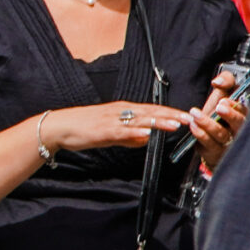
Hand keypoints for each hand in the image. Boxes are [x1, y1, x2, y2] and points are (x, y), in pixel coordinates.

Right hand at [41, 101, 187, 152]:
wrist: (59, 127)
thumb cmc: (83, 129)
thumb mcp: (110, 133)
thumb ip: (129, 136)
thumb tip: (146, 139)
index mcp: (123, 111)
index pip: (152, 110)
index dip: (170, 113)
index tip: (187, 116)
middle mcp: (120, 112)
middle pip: (150, 112)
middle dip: (171, 115)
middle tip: (190, 118)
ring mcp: (112, 120)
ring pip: (140, 120)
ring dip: (158, 121)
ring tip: (175, 124)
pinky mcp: (103, 130)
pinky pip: (122, 131)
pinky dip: (136, 132)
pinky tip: (147, 134)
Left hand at [187, 70, 247, 171]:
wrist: (209, 140)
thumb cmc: (218, 115)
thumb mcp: (222, 95)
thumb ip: (225, 82)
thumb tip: (218, 81)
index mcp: (241, 115)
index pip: (245, 110)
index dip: (236, 107)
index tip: (224, 101)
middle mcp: (237, 130)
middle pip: (240, 124)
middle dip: (231, 116)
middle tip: (219, 107)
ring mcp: (227, 143)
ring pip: (222, 135)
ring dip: (208, 124)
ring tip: (196, 114)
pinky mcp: (215, 152)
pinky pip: (210, 145)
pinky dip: (201, 135)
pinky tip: (193, 126)